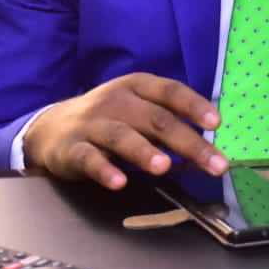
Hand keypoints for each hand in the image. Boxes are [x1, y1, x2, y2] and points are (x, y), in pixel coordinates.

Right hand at [22, 72, 227, 189]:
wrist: (52, 128)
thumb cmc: (109, 119)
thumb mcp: (138, 112)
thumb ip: (169, 127)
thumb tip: (207, 151)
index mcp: (137, 86)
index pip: (170, 92)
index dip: (194, 105)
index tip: (216, 123)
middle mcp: (116, 100)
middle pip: (155, 119)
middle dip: (187, 142)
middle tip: (214, 164)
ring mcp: (92, 123)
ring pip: (121, 136)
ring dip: (143, 151)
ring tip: (163, 167)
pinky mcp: (72, 148)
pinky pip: (88, 159)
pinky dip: (104, 170)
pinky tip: (119, 182)